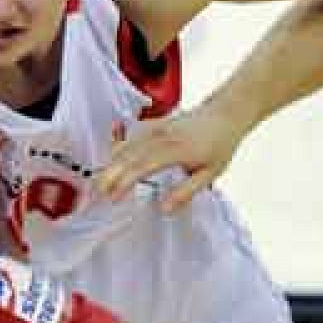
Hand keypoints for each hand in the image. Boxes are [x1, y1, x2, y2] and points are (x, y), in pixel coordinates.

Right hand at [95, 104, 248, 212]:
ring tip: (100, 181)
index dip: (124, 182)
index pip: (142, 167)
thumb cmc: (220, 144)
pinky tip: (112, 160)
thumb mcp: (210, 174)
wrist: (225, 113)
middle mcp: (162, 136)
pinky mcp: (155, 123)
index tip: (112, 197)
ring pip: (126, 145)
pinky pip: (131, 136)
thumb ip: (186, 192)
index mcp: (175, 150)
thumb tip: (164, 209)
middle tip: (97, 193)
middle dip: (109, 174)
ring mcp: (157, 127)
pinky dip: (119, 148)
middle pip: (128, 156)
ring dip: (111, 163)